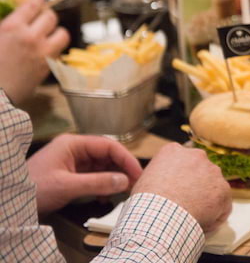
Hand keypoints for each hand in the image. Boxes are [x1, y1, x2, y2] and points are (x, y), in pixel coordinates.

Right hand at [0, 0, 69, 103]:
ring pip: (62, 33)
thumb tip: (17, 17)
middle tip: (40, 19)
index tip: (37, 2)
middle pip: (51, 16)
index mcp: (12, 27)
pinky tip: (45, 50)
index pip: (34, 4)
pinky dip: (55, 48)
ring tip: (47, 34)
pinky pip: (60, 51)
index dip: (37, 1)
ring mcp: (43, 52)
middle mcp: (31, 37)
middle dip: (46, 15)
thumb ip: (5, 25)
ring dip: (56, 31)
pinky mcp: (48, 66)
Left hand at [26, 134, 142, 214]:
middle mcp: (74, 150)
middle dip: (121, 169)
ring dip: (113, 178)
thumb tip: (124, 180)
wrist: (10, 203)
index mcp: (73, 144)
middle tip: (134, 183)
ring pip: (101, 166)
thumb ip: (97, 182)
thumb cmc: (32, 189)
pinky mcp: (70, 175)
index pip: (108, 146)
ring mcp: (72, 162)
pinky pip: (93, 176)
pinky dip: (102, 185)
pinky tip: (104, 196)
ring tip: (122, 191)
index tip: (137, 172)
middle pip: (106, 155)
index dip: (126, 158)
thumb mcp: (67, 186)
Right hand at [132, 143, 231, 232]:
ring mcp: (212, 171)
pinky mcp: (223, 189)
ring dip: (206, 198)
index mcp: (173, 151)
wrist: (160, 216)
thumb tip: (159, 182)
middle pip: (199, 170)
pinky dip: (216, 214)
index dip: (180, 176)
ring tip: (192, 214)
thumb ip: (158, 174)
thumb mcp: (144, 179)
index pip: (182, 160)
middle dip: (196, 184)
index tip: (177, 188)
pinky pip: (223, 204)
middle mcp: (196, 156)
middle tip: (185, 202)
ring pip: (212, 185)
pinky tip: (203, 222)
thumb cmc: (147, 202)